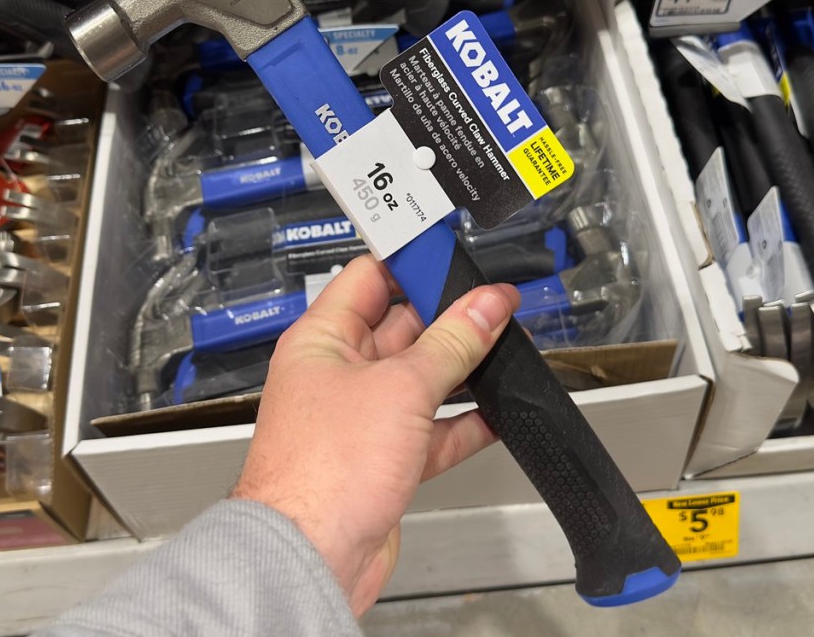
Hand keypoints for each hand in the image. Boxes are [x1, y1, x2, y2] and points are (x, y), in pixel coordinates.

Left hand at [231, 255, 518, 615]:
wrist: (310, 557)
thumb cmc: (320, 471)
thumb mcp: (401, 388)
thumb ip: (450, 343)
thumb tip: (486, 304)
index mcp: (322, 340)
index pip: (368, 278)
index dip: (411, 263)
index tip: (453, 257)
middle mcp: (337, 375)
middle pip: (400, 327)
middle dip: (447, 317)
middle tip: (493, 307)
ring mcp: (360, 418)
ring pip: (418, 380)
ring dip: (460, 369)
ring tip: (503, 350)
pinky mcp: (381, 460)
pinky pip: (429, 431)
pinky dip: (461, 424)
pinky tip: (493, 416)